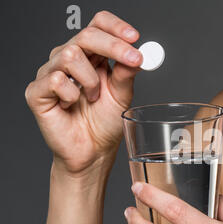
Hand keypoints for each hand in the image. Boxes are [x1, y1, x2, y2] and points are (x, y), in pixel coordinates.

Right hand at [25, 11, 142, 174]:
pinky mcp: (37, 91)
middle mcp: (69, 59)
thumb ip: (126, 72)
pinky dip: (72, 95)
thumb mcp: (122, 95)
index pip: (98, 26)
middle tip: (134, 60)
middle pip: (86, 35)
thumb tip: (139, 53)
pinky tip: (73, 106)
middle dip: (113, 46)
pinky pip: (56, 80)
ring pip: (70, 55)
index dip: (115, 27)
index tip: (135, 37)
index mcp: (91, 55)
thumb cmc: (105, 123)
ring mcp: (50, 73)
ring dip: (90, 80)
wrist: (93, 151)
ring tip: (93, 98)